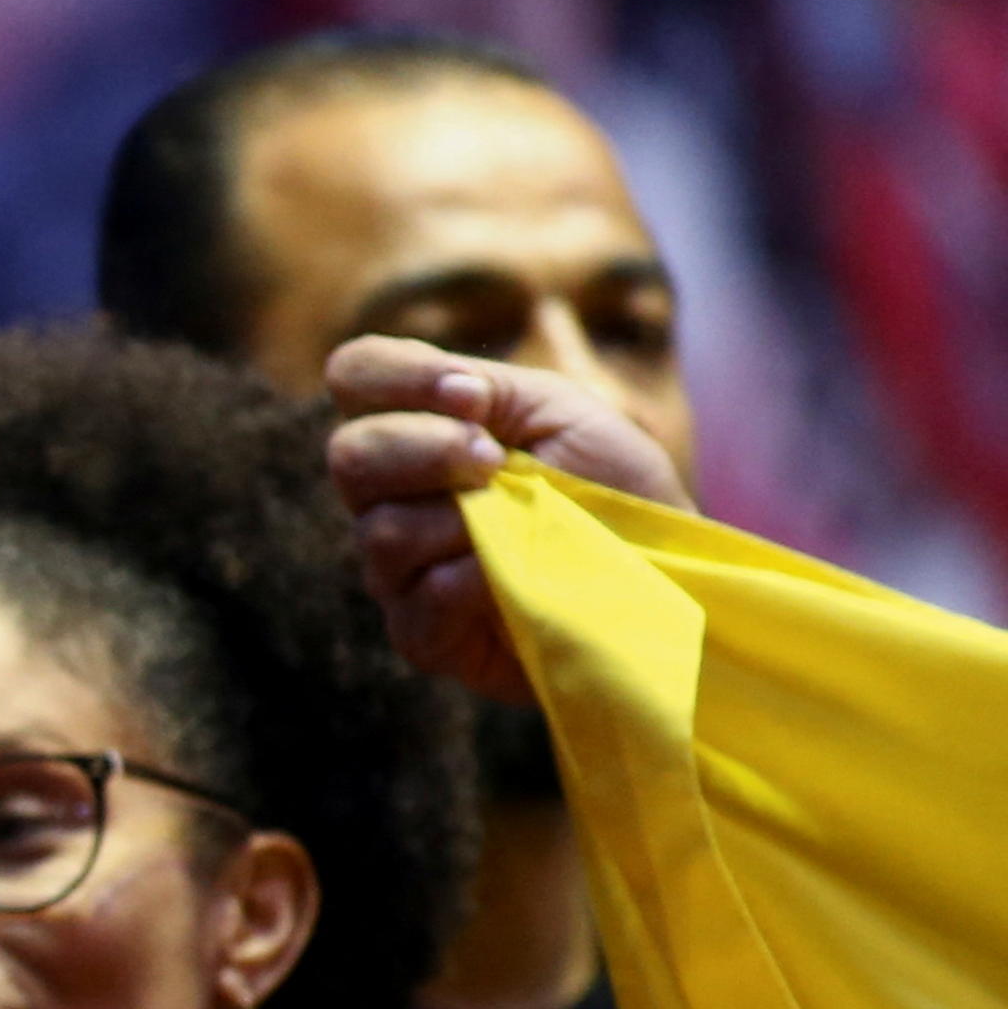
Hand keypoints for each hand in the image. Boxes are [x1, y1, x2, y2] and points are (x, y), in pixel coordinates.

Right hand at [322, 336, 694, 705]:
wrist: (660, 571)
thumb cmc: (612, 486)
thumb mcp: (560, 410)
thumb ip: (491, 390)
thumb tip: (451, 403)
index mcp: (420, 427)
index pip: (355, 376)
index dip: (397, 376)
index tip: (473, 398)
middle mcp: (390, 496)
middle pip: (348, 456)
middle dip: (426, 449)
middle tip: (496, 461)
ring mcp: (397, 568)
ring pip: (379, 531)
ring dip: (460, 519)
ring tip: (522, 525)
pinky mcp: (419, 632)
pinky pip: (419, 595)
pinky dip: (476, 579)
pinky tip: (517, 576)